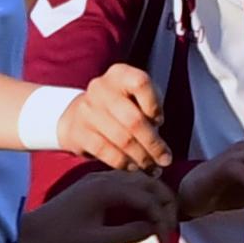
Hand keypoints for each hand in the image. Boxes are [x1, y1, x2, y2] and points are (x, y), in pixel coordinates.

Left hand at [24, 165, 179, 242]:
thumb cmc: (61, 239)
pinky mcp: (95, 183)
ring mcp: (99, 178)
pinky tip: (144, 210)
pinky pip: (127, 182)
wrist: (32, 232)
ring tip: (162, 219)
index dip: (163, 219)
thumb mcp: (98, 241)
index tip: (166, 241)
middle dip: (165, 204)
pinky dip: (141, 194)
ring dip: (155, 197)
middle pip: (149, 183)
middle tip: (171, 228)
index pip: (148, 199)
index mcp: (106, 189)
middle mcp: (105, 177)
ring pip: (139, 180)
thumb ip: (130, 233)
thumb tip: (154, 229)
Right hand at [51, 61, 169, 173]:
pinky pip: (106, 152)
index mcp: (119, 75)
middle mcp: (101, 89)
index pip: (140, 83)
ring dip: (142, 158)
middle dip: (153, 144)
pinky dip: (123, 162)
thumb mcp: (137, 97)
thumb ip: (151, 110)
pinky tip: (133, 166)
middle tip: (165, 159)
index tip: (159, 121)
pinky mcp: (78, 132)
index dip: (154, 105)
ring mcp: (87, 111)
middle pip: (133, 119)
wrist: (78, 116)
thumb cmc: (120, 106)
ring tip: (153, 168)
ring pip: (122, 139)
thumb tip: (160, 145)